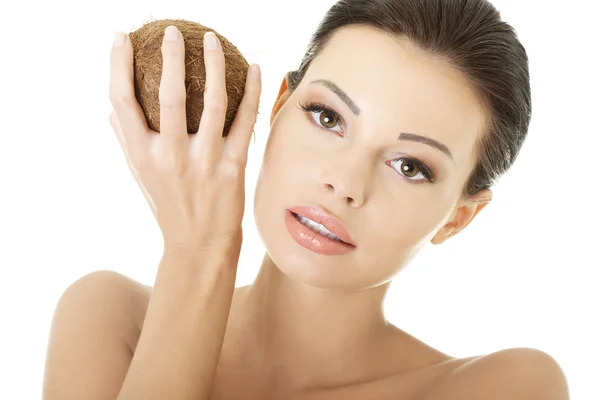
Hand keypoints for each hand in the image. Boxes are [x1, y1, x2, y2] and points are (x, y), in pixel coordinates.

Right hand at [109, 27, 260, 249]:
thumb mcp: (140, 176)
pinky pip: (245, 121)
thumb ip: (126, 141)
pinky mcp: (234, 167)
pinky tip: (254, 69)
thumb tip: (113, 108)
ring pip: (212, 102)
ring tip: (212, 40)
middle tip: (173, 31)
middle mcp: (171, 156)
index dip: (118, 66)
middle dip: (171, 57)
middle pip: (169, 96)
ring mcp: (205, 161)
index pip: (121, 102)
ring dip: (214, 66)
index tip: (121, 38)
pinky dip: (252, 92)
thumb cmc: (169, 205)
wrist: (200, 244)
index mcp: (142, 155)